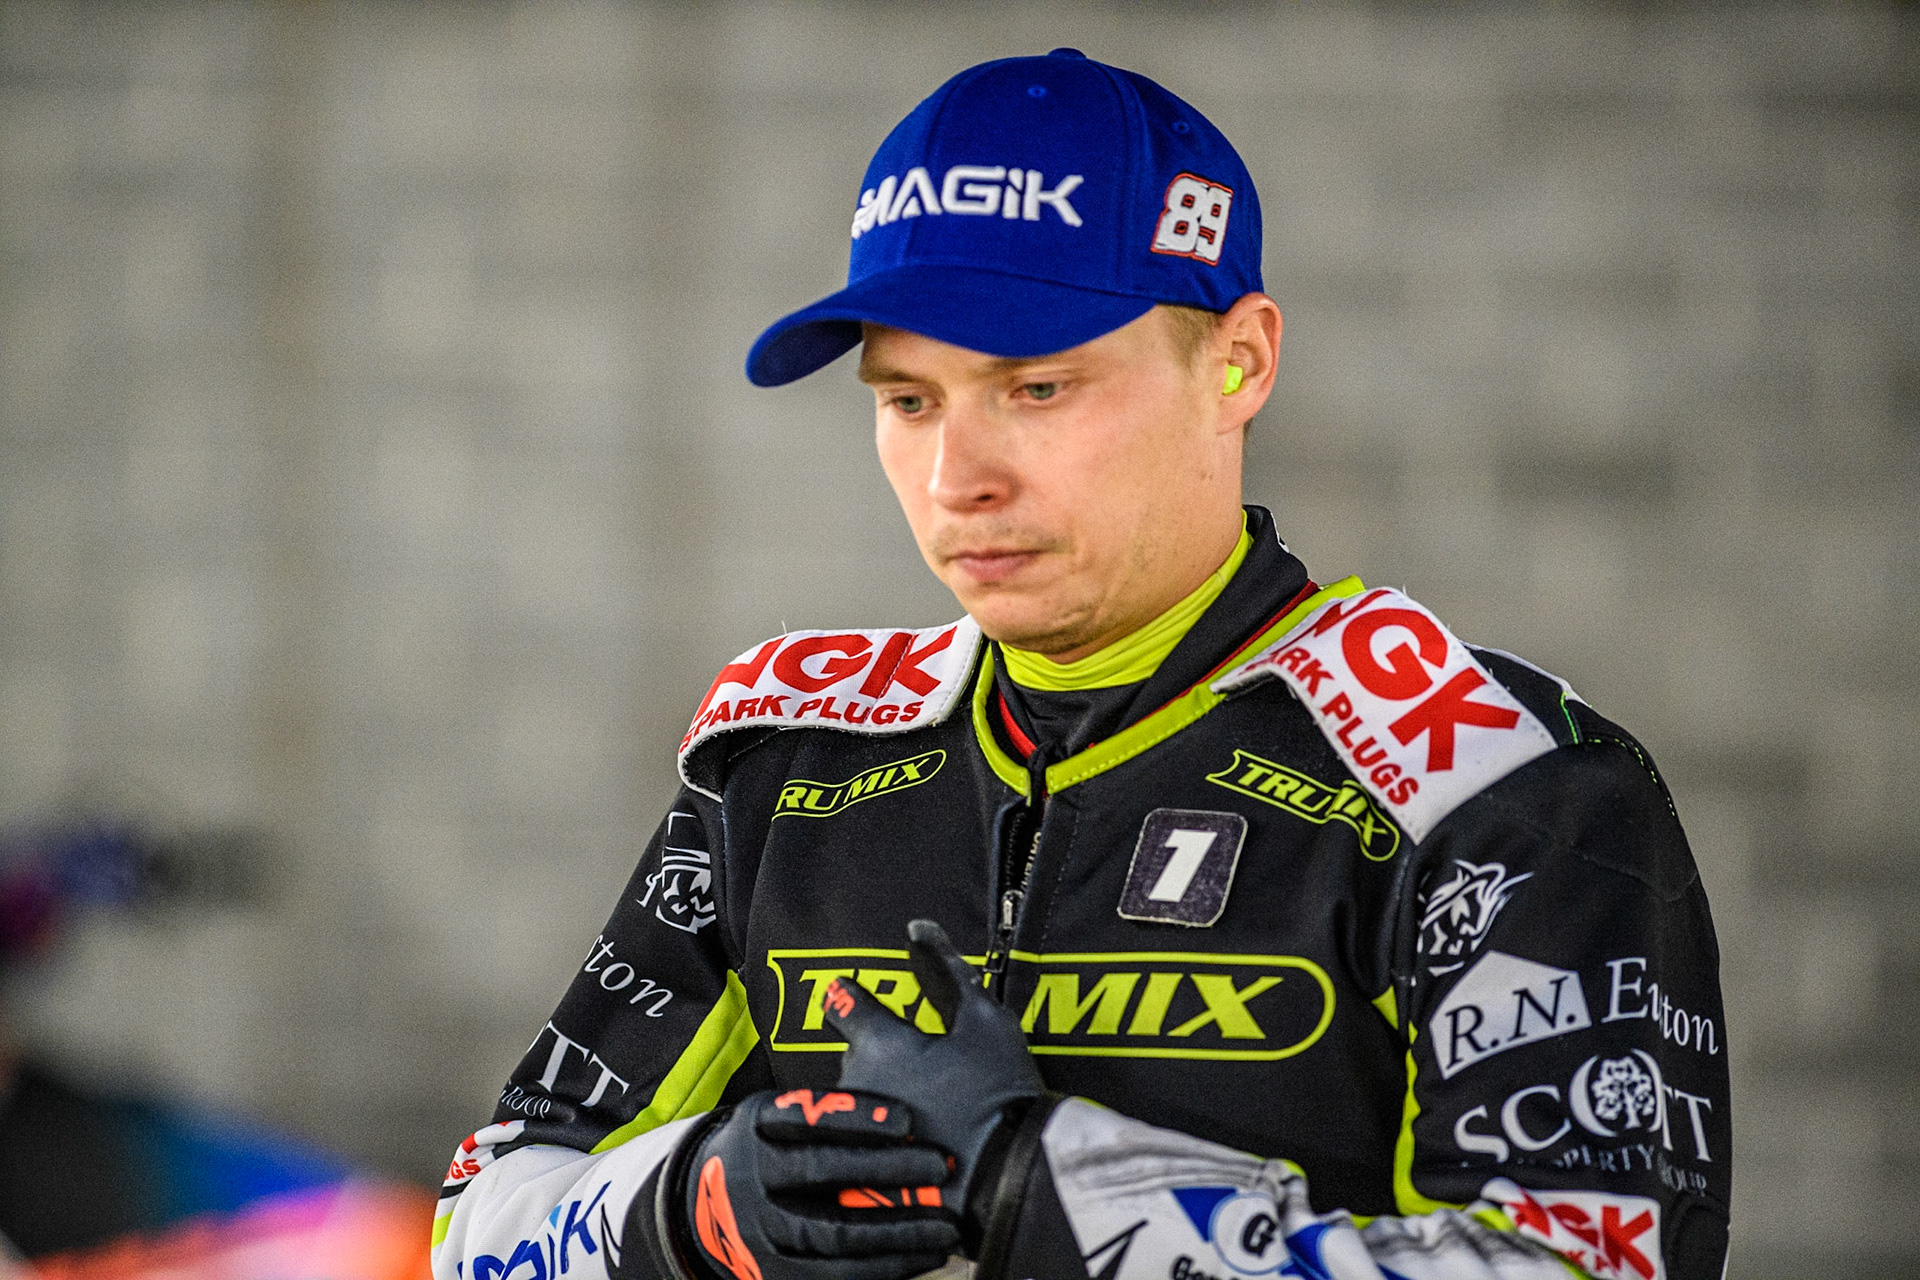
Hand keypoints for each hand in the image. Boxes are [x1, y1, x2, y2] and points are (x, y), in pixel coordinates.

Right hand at [678, 1087, 958, 1279]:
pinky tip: (926, 1255)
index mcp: (757, 1123)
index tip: (907, 1118)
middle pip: (819, 1171)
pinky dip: (886, 1267)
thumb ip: (826, 1100)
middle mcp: (753, 1174)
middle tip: (939, 1164)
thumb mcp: (779, 1111)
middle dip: (885, 1168)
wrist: (710, 1205)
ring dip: (896, 1229)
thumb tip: (867, 1039)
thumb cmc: (774, 1148)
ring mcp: (761, 1228)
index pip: (805, 1114)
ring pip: (832, 1232)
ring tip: (945, 1224)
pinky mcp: (774, 1272)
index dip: (856, 1116)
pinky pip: (835, 1275)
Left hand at [822, 919, 1046, 1249]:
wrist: (1007, 1183)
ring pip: (858, 1102)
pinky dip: (883, 1142)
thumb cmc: (998, 1096)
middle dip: (876, 1054)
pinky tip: (916, 1145)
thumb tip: (919, 929)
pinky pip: (865, 1147)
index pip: (843, 1004)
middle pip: (854, 1056)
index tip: (847, 993)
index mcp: (878, 1045)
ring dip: (878, 1098)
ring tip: (923, 1108)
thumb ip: (948, 971)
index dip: (849, 995)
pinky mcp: (863, 1176)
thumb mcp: (985, 1021)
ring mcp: (855, 1137)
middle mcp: (854, 1087)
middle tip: (918, 1063)